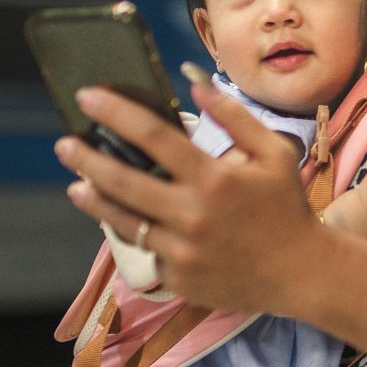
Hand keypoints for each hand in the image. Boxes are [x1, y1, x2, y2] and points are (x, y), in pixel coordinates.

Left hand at [55, 80, 321, 314]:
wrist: (302, 272)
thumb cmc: (288, 208)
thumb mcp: (275, 154)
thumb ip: (236, 118)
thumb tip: (194, 86)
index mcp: (215, 179)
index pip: (154, 137)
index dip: (116, 113)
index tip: (89, 97)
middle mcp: (193, 215)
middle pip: (123, 182)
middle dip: (88, 159)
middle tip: (65, 145)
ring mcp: (183, 252)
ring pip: (124, 223)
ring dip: (95, 202)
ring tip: (78, 186)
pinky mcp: (180, 279)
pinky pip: (149, 254)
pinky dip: (141, 237)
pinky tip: (131, 224)